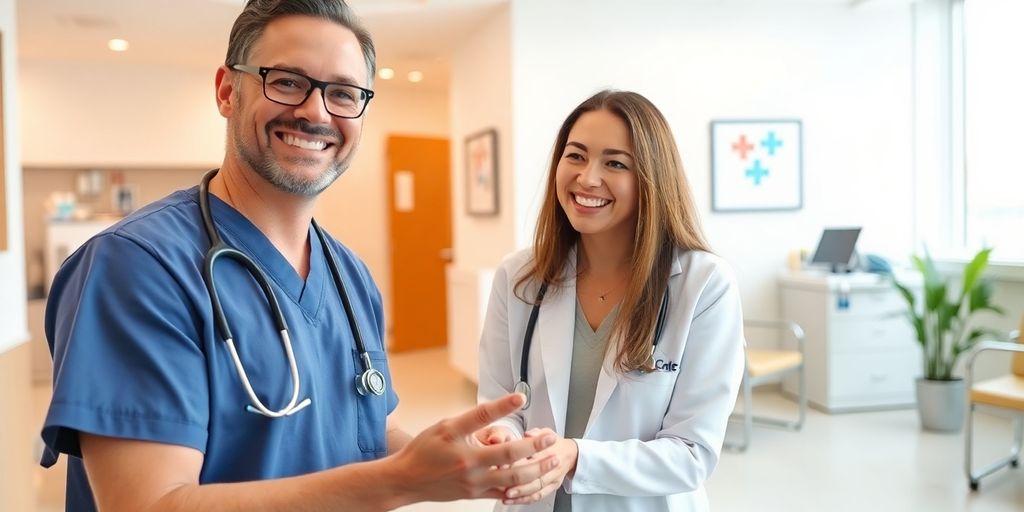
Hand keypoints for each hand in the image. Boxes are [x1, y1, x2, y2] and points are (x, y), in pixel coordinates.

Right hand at [386, 394, 558, 503]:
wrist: (407, 479)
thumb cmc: (425, 449)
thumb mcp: (447, 426)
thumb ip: (476, 417)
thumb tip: (503, 406)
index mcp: (462, 446)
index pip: (493, 428)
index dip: (511, 414)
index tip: (526, 403)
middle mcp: (470, 467)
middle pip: (511, 460)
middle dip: (536, 450)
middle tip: (551, 439)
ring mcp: (474, 484)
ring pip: (512, 480)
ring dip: (536, 470)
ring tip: (552, 461)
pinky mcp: (475, 494)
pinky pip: (503, 494)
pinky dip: (520, 487)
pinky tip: (535, 480)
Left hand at [501, 428, 578, 505]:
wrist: (571, 454)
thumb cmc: (554, 443)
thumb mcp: (546, 432)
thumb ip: (536, 433)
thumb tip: (528, 434)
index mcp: (549, 451)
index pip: (534, 457)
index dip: (518, 462)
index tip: (503, 464)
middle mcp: (552, 467)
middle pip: (536, 477)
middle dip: (519, 483)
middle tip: (504, 486)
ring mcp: (552, 479)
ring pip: (537, 490)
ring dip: (521, 495)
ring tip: (507, 496)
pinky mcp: (552, 488)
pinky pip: (539, 496)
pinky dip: (525, 500)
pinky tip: (512, 501)